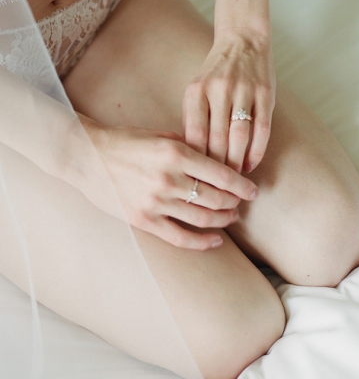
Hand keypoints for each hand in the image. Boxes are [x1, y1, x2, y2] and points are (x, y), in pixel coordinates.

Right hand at [90, 123, 258, 249]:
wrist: (85, 156)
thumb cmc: (127, 143)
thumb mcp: (163, 137)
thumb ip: (193, 150)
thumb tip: (224, 163)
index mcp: (177, 154)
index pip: (223, 175)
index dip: (243, 187)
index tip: (254, 191)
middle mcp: (168, 179)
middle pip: (217, 198)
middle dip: (235, 203)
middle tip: (241, 203)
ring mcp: (155, 201)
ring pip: (204, 218)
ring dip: (224, 220)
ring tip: (232, 217)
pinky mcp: (143, 219)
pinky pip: (180, 237)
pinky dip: (203, 242)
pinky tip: (216, 240)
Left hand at [183, 32, 274, 173]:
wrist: (243, 41)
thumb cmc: (216, 72)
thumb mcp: (196, 89)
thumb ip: (194, 117)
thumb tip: (192, 156)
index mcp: (196, 91)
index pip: (194, 133)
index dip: (196, 160)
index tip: (196, 179)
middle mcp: (219, 91)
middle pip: (217, 138)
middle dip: (217, 167)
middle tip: (216, 188)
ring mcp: (244, 91)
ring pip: (240, 136)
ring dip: (237, 162)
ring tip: (234, 180)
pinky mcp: (266, 94)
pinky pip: (262, 129)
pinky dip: (257, 150)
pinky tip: (251, 164)